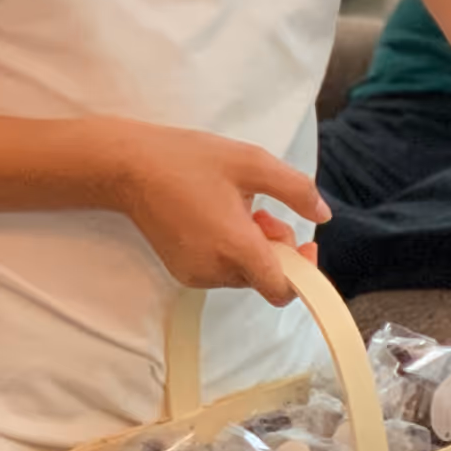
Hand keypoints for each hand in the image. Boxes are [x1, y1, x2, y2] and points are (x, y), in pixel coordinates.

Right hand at [112, 123, 328, 305]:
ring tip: (237, 209)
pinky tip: (217, 218)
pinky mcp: (181, 271)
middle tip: (262, 211)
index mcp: (235, 247)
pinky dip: (230, 250)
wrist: (127, 167)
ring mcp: (195, 274)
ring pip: (245, 273)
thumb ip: (295, 190)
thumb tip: (323, 215)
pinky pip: (222, 270)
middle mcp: (215, 270)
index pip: (281, 289)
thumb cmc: (189, 160)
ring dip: (253, 246)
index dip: (303, 272)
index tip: (303, 243)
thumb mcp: (252, 162)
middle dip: (276, 247)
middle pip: (266, 277)